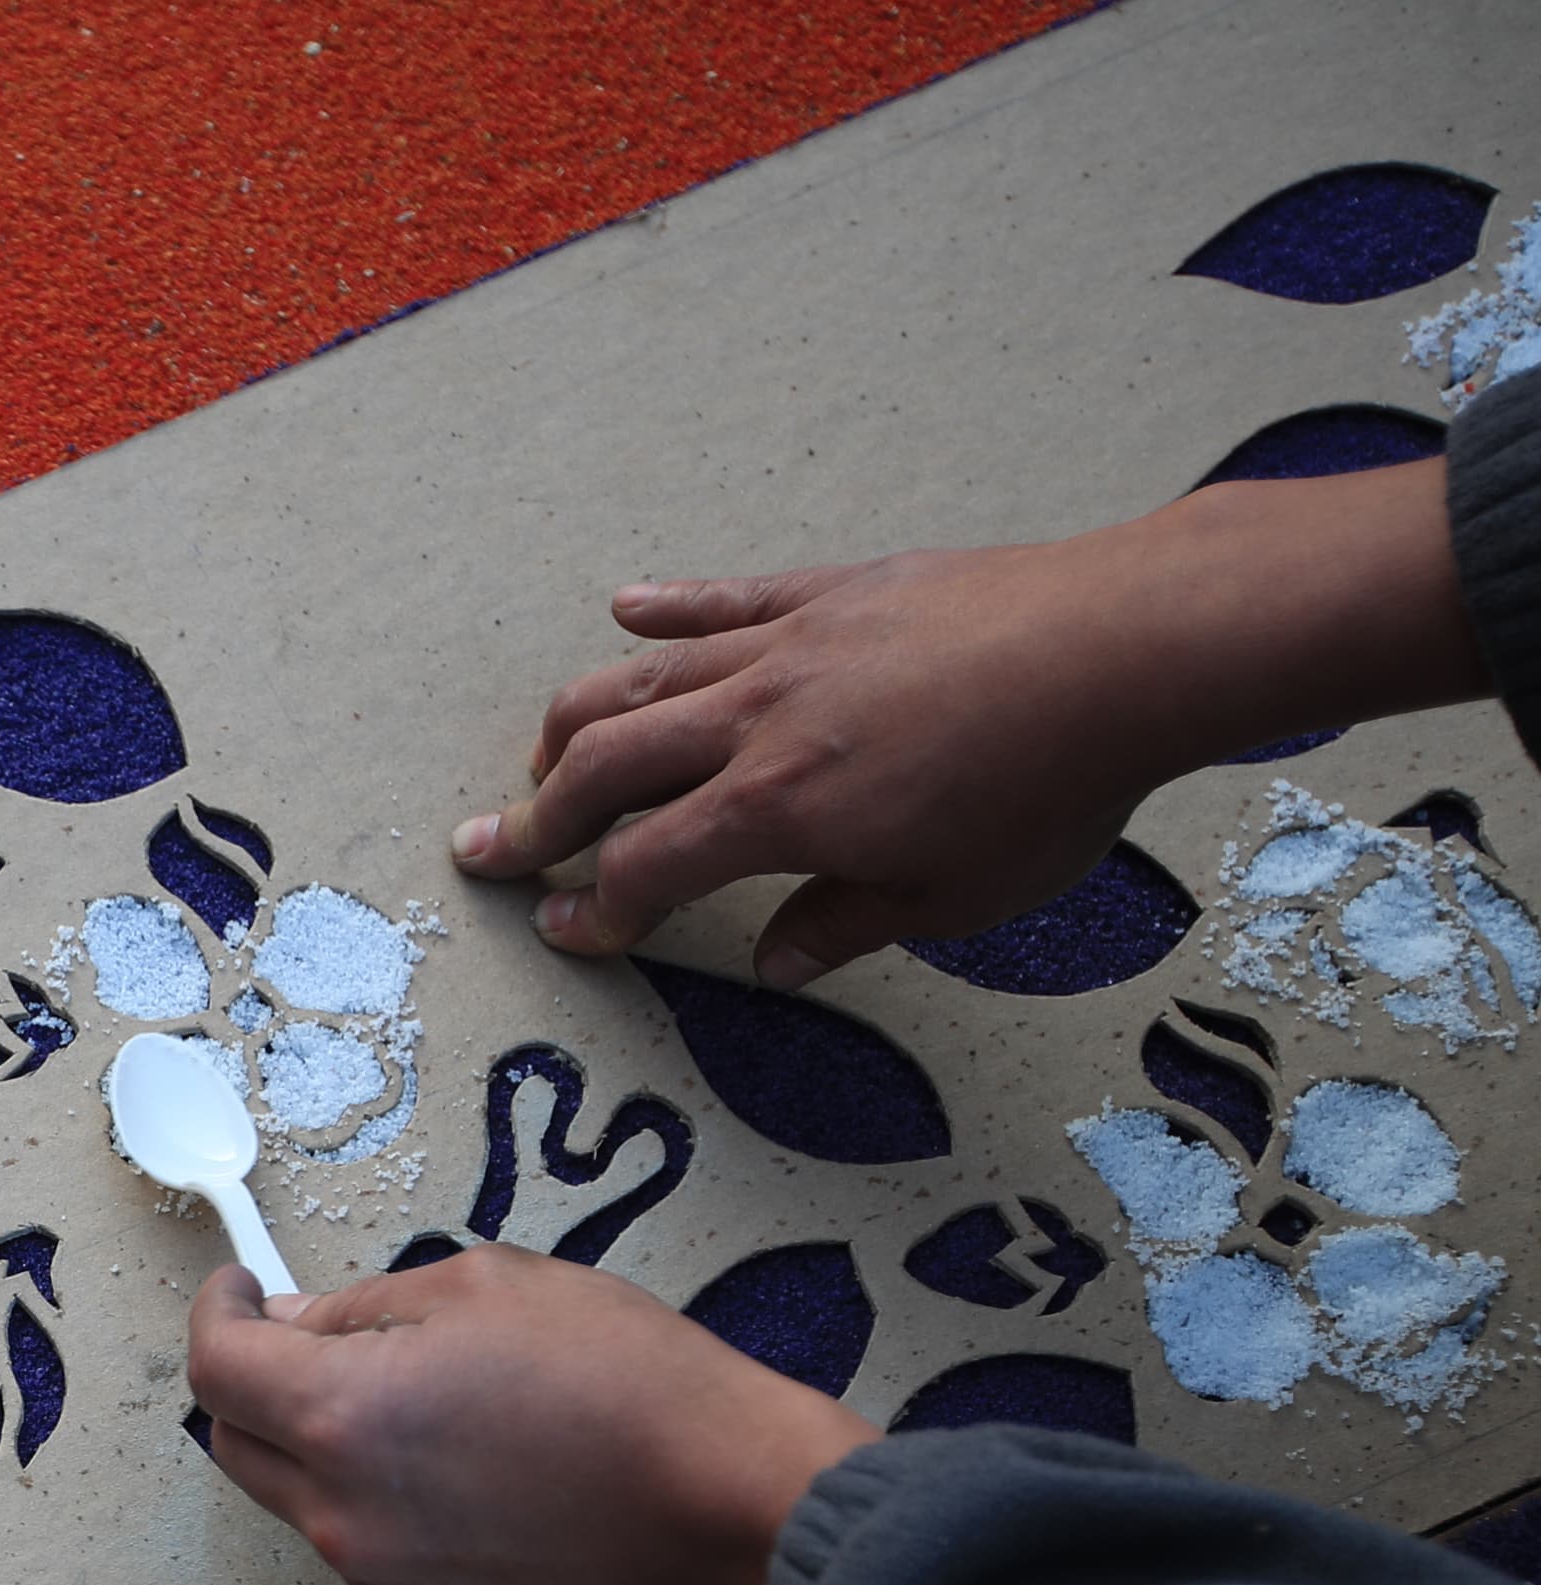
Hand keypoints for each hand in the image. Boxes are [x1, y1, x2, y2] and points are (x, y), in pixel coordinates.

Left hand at [184, 1248, 878, 1584]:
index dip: (217, 1315)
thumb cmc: (622, 1378)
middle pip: (237, 1446)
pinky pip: (371, 1557)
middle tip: (318, 1342)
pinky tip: (469, 1476)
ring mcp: (385, 1584)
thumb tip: (293, 1322)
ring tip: (429, 1411)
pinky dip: (387, 1511)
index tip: (241, 1292)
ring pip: (305, 1506)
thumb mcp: (483, 1286)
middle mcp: (342, 1517)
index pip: (215, 1369)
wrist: (723, 1501)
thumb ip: (362, 1307)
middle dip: (257, 1387)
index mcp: (341, 1417)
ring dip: (329, 1454)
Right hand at [450, 462, 1481, 988]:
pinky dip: (665, 608)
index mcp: (780, 811)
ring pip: (639, 678)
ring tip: (543, 757)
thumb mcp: (953, 896)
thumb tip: (772, 961)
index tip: (567, 932)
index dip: (593, 912)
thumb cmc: (1053, 785)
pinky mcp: (831, 590)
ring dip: (573, 723)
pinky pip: (724, 598)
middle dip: (536, 817)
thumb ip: (844, 925)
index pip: (646, 871)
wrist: (1128, 648)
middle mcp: (757, 721)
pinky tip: (625, 612)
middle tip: (489, 847)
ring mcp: (787, 645)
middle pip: (605, 768)